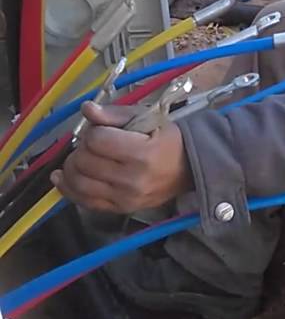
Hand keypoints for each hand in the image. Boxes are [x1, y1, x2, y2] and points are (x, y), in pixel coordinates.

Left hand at [51, 101, 193, 213]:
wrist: (188, 167)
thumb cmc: (166, 138)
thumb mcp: (145, 118)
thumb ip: (113, 114)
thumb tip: (86, 109)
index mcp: (141, 153)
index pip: (96, 140)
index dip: (93, 131)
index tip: (101, 130)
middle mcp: (131, 180)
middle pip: (84, 162)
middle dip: (80, 148)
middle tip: (90, 143)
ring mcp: (124, 198)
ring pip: (79, 183)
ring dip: (70, 168)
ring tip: (77, 159)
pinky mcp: (120, 209)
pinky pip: (85, 202)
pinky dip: (69, 189)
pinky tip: (62, 178)